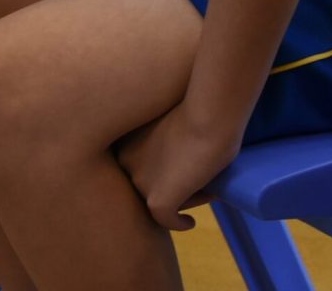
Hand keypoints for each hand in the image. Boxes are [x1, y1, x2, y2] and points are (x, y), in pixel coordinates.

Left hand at [114, 102, 243, 231]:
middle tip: (200, 180)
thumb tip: (179, 149)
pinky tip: (189, 222)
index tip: (187, 165)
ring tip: (208, 190)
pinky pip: (166, 219)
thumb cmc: (195, 107)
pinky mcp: (157, 199)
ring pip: (159, 200)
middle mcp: (125, 161)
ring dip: (181, 199)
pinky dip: (178, 223)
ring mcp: (139, 181)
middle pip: (148, 182)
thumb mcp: (170, 120)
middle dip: (173, 184)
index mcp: (123, 139)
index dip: (163, 168)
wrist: (207, 116)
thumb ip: (165, 132)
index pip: (139, 163)